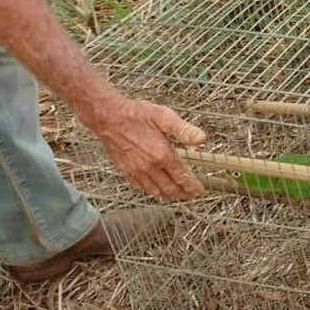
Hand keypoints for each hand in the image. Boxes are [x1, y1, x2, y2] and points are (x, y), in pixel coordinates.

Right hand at [90, 97, 207, 199]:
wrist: (107, 116)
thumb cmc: (134, 114)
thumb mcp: (164, 116)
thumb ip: (184, 130)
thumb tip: (202, 139)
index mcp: (161, 155)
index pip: (182, 178)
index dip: (192, 187)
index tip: (199, 190)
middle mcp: (149, 167)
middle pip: (170, 189)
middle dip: (183, 194)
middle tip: (192, 195)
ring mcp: (136, 171)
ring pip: (156, 191)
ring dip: (169, 194)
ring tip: (178, 193)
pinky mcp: (126, 171)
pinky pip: (141, 187)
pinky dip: (152, 190)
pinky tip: (156, 187)